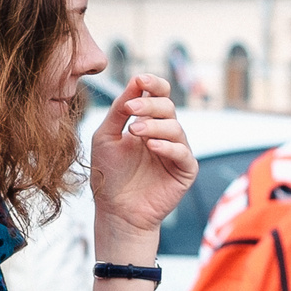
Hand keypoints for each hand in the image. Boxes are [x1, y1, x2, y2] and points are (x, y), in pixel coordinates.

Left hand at [87, 73, 194, 260]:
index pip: (158, 95)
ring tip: (134, 131)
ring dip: (155, 126)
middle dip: (150, 104)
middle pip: (168, 107)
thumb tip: (134, 80)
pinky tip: (151, 146)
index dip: (153, 84)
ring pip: (175, 128)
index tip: (140, 78)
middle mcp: (165, 134)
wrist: (115, 211)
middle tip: (131, 108)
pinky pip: (183, 153)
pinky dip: (168, 147)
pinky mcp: (185, 171)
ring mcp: (177, 152)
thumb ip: (118, 110)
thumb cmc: (109, 175)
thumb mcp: (106, 137)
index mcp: (147, 123)